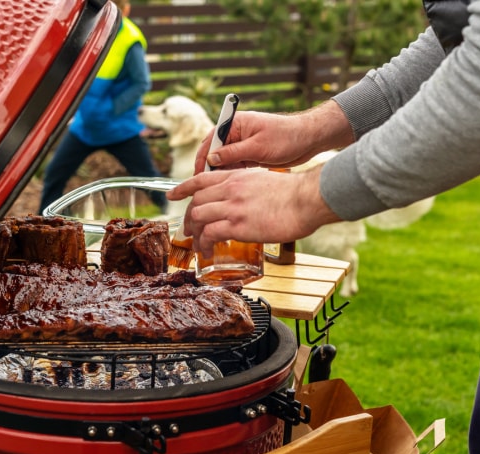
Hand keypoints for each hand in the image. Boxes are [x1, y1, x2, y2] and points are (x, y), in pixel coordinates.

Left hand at [167, 167, 340, 255]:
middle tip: (190, 231)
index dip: (183, 188)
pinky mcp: (238, 225)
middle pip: (195, 202)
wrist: (307, 199)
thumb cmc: (294, 192)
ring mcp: (232, 206)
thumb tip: (244, 199)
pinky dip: (204, 244)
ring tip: (199, 245)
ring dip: (194, 233)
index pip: (200, 179)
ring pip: (197, 217)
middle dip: (189, 218)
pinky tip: (207, 251)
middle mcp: (229, 189)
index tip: (172, 195)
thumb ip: (248, 187)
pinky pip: (209, 234)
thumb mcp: (264, 180)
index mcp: (236, 177)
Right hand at [193, 100, 353, 174]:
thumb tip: (211, 159)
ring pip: (224, 162)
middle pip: (214, 152)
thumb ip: (233, 152)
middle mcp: (236, 133)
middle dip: (209, 169)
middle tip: (205, 188)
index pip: (211, 141)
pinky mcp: (250, 155)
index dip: (203, 159)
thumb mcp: (257, 146)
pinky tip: (230, 187)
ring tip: (217, 191)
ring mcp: (243, 145)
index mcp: (235, 123)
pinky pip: (235, 166)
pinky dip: (232, 175)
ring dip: (221, 174)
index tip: (199, 176)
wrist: (308, 140)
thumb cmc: (286, 137)